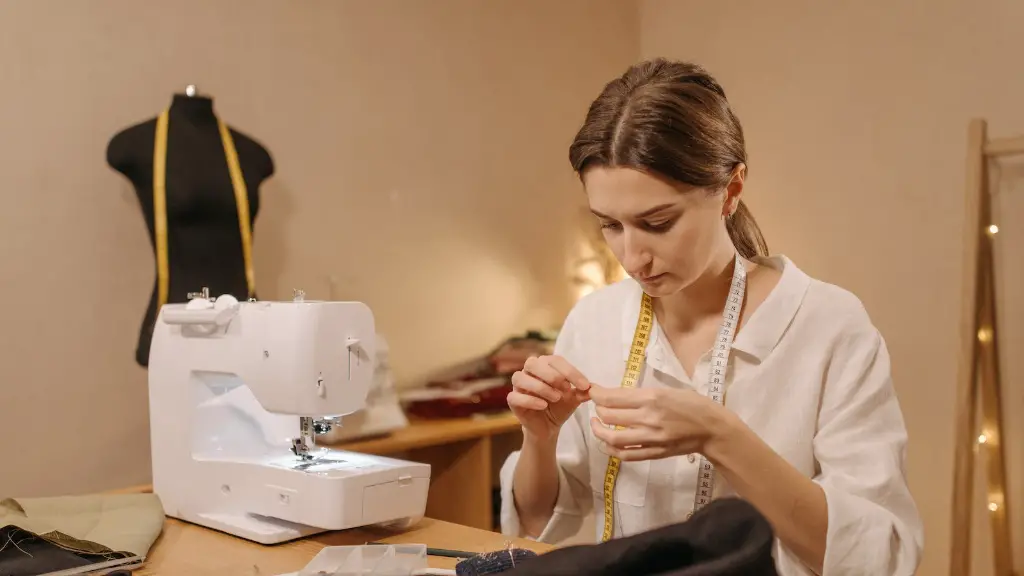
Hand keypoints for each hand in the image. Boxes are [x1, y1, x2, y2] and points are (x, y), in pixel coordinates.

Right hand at [508, 355, 591, 442]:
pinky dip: (530, 400)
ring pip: (520, 377)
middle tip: (566, 388)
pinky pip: (515, 397)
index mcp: (544, 365)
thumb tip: (593, 387)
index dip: (570, 371)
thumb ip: (582, 391)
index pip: (555, 360)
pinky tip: (543, 406)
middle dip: (551, 374)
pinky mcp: (513, 401)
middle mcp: (529, 372)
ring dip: (540, 387)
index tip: (584, 385)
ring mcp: (518, 386)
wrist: (548, 427)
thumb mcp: (574, 398)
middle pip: (533, 363)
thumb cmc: (559, 407)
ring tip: (556, 398)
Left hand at [588, 385, 734, 460]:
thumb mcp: (667, 390)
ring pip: (612, 438)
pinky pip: (625, 455)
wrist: (712, 429)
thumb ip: (642, 395)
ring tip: (596, 424)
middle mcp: (648, 418)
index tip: (592, 391)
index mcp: (652, 398)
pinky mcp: (654, 453)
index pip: (612, 397)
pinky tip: (607, 443)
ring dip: (598, 431)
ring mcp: (650, 438)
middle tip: (597, 406)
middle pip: (608, 416)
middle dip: (597, 409)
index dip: (596, 394)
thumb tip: (616, 396)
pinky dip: (611, 449)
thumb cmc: (693, 404)